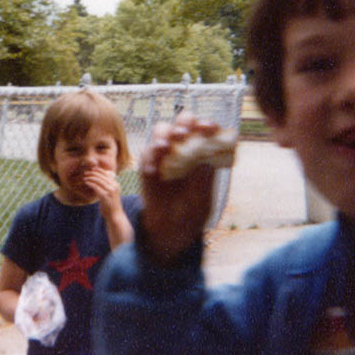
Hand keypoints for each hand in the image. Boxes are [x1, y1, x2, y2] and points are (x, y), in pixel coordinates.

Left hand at [83, 165, 122, 215]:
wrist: (115, 216)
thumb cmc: (111, 205)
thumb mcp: (111, 194)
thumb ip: (107, 187)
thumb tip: (99, 181)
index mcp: (116, 185)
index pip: (107, 174)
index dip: (99, 170)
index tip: (92, 169)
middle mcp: (114, 186)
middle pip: (102, 176)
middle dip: (93, 173)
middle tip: (86, 172)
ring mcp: (110, 191)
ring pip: (99, 181)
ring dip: (90, 178)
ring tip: (85, 177)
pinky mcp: (105, 196)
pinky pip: (96, 187)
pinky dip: (90, 183)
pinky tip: (86, 182)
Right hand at [140, 112, 219, 263]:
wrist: (170, 232)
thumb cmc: (191, 212)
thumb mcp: (202, 201)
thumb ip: (203, 182)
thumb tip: (204, 161)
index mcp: (203, 153)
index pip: (205, 129)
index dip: (207, 125)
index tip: (208, 128)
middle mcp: (183, 148)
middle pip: (182, 121)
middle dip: (183, 122)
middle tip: (183, 133)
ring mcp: (164, 155)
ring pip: (161, 130)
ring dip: (163, 135)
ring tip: (164, 148)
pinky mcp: (148, 165)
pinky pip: (146, 153)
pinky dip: (149, 158)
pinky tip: (152, 171)